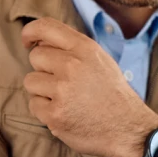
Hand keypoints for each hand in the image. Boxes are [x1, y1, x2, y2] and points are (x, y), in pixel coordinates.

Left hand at [21, 17, 157, 156]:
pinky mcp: (55, 114)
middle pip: (35, 56)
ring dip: (43, 90)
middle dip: (44, 69)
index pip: (46, 27)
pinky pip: (34, 104)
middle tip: (63, 82)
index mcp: (85, 49)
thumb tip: (41, 42)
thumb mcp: (101, 62)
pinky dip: (46, 110)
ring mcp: (62, 90)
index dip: (30, 32)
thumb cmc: (113, 95)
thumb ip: (74, 50)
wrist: (129, 129)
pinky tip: (65, 113)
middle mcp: (72, 66)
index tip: (29, 42)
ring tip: (66, 99)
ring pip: (30, 81)